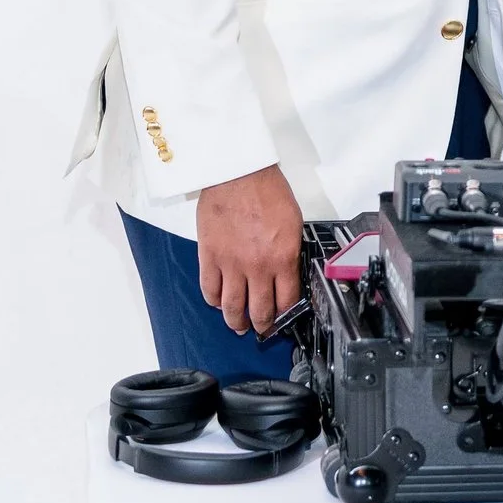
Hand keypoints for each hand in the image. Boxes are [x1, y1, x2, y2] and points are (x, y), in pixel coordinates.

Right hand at [196, 164, 303, 337]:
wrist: (238, 173)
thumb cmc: (266, 190)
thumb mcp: (293, 223)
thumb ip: (290, 251)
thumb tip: (288, 271)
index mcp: (283, 258)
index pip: (287, 300)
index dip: (286, 315)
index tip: (283, 320)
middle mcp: (257, 267)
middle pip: (259, 310)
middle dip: (261, 326)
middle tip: (261, 329)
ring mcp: (231, 264)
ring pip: (232, 306)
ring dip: (235, 321)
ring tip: (238, 325)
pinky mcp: (210, 256)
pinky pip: (209, 288)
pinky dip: (213, 299)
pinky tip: (217, 301)